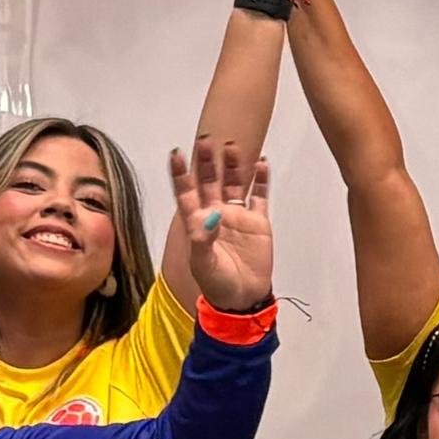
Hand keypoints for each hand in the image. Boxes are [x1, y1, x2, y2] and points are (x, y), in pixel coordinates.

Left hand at [168, 137, 276, 314]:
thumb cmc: (217, 284)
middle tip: (206, 140)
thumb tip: (212, 215)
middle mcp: (216, 214)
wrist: (243, 298)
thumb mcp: (203, 264)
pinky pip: (259, 196)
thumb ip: (203, 239)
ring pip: (234, 183)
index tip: (176, 153)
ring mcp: (238, 216)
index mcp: (198, 222)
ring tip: (233, 146)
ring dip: (233, 165)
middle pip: (210, 181)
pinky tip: (262, 163)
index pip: (186, 192)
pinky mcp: (258, 222)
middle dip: (208, 161)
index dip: (180, 173)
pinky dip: (261, 179)